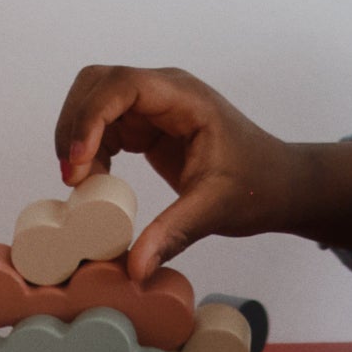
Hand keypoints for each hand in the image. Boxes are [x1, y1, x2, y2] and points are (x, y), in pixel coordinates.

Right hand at [53, 68, 351, 277]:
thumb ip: (173, 233)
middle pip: (97, 84)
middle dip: (75, 125)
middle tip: (73, 177)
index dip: (91, 117)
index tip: (78, 163)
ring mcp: (154, 105)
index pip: (122, 85)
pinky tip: (96, 181)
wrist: (278, 183)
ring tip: (82, 184)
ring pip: (94, 101)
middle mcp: (164, 91)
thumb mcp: (214, 210)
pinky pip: (103, 125)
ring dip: (78, 137)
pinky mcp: (147, 124)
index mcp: (184, 98)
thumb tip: (135, 268)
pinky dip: (90, 150)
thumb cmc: (257, 186)